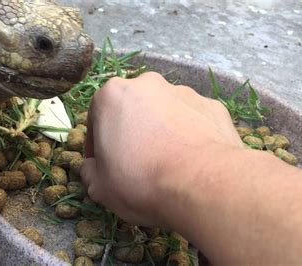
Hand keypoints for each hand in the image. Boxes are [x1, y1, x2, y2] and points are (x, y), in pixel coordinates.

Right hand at [81, 72, 241, 225]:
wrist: (203, 185)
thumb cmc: (140, 180)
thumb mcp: (99, 186)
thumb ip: (88, 172)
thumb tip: (91, 168)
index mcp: (112, 95)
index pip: (96, 120)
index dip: (96, 147)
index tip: (103, 166)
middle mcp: (147, 84)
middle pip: (131, 110)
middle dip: (130, 133)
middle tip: (134, 164)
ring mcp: (184, 92)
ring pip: (163, 113)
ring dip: (160, 132)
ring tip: (166, 164)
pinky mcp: (212, 106)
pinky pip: (192, 121)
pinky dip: (188, 136)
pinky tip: (190, 162)